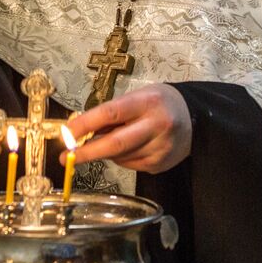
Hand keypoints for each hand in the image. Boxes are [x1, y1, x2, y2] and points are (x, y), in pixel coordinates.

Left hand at [65, 84, 191, 173]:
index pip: (110, 113)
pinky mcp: (160, 164)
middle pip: (115, 143)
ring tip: (113, 140)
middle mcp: (157, 125)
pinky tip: (131, 147)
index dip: (85, 125)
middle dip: (87, 152)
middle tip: (66, 158)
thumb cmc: (159, 104)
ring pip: (120, 157)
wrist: (195, 118)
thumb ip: (112, 113)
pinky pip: (130, 165)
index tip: (66, 134)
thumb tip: (80, 131)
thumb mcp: (137, 97)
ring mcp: (160, 148)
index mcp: (147, 102)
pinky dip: (122, 158)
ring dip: (106, 153)